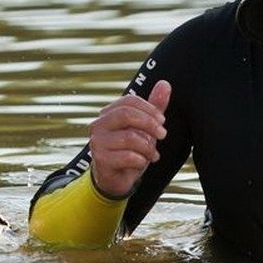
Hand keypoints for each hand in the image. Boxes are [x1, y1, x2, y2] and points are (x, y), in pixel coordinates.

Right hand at [87, 80, 170, 197]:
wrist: (114, 179)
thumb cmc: (129, 150)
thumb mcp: (144, 128)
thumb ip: (154, 107)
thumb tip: (165, 83)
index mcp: (108, 113)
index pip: (129, 101)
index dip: (149, 108)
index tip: (162, 120)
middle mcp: (99, 125)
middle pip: (126, 114)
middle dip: (149, 124)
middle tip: (163, 134)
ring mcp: (97, 142)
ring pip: (129, 137)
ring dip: (147, 147)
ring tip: (153, 154)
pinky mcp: (101, 160)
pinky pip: (127, 156)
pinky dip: (140, 160)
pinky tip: (142, 163)